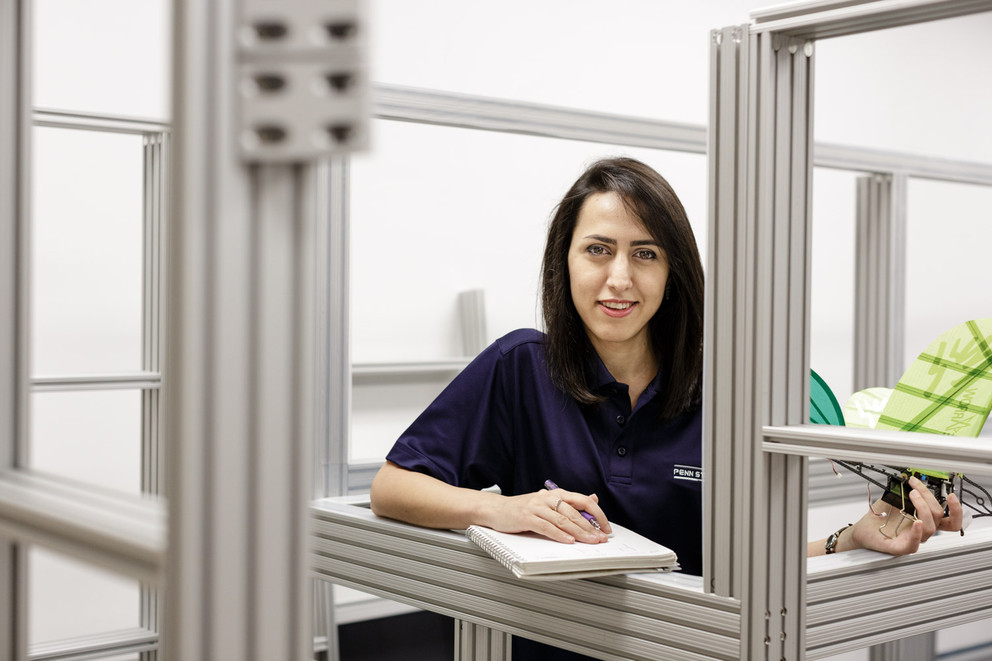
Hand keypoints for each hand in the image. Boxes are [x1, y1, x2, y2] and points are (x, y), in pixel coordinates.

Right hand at [480, 488, 610, 544]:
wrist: (496, 509)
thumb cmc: (522, 508)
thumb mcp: (547, 503)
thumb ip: (569, 502)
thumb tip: (593, 498)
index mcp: (555, 494)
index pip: (583, 500)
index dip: (597, 513)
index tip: (606, 527)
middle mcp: (547, 498)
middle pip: (575, 511)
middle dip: (591, 526)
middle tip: (601, 538)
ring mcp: (537, 507)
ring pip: (563, 520)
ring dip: (579, 532)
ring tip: (590, 541)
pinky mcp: (526, 517)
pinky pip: (546, 527)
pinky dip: (558, 534)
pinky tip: (568, 541)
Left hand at [845, 476, 962, 554]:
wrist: (862, 529)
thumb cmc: (879, 517)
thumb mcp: (894, 500)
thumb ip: (904, 492)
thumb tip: (910, 479)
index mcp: (924, 521)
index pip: (950, 520)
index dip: (956, 510)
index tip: (951, 495)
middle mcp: (921, 531)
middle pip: (939, 517)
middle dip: (929, 497)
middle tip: (915, 487)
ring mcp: (912, 540)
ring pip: (929, 528)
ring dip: (922, 508)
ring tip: (912, 495)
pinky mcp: (899, 547)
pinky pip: (913, 545)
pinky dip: (916, 533)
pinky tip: (916, 523)